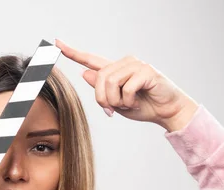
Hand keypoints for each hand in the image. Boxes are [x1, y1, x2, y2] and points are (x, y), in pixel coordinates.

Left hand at [55, 39, 198, 131]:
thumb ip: (101, 89)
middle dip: (102, 99)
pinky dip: (129, 101)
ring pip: (110, 82)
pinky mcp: (146, 71)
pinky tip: (138, 102)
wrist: (166, 112)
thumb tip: (84, 73)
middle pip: (99, 78)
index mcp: (115, 70)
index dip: (73, 53)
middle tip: (113, 110)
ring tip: (129, 104)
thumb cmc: (143, 106)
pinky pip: (126, 88)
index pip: (90, 59)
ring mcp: (135, 65)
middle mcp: (124, 63)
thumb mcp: (116, 102)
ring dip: (116, 101)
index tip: (57, 43)